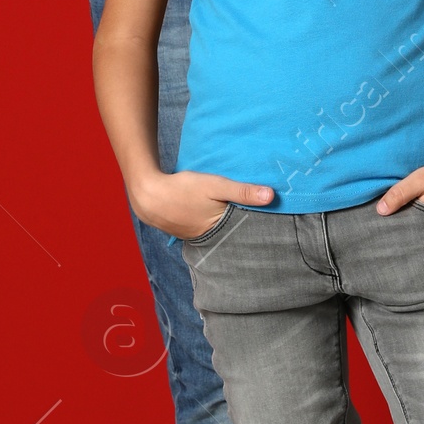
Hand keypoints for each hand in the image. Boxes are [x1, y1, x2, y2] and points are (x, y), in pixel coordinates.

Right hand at [132, 170, 273, 239]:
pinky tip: (216, 213)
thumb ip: (242, 191)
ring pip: (222, 231)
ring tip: (241, 213)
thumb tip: (272, 196)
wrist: (148, 195)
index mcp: (222, 230)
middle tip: (261, 217)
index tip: (274, 219)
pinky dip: (215, 222)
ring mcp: (199, 236)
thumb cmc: (182, 189)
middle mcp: (212, 238)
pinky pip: (209, 228)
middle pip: (236, 233)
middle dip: (246, 225)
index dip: (261, 224)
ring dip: (230, 223)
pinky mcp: (189, 231)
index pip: (248, 230)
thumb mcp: (215, 185)